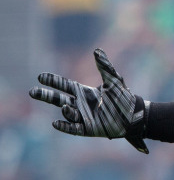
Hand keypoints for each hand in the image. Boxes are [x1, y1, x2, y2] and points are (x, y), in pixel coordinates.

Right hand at [29, 49, 148, 153]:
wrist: (135, 116)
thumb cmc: (124, 98)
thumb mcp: (114, 81)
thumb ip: (105, 67)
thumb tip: (97, 50)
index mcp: (84, 92)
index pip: (64, 85)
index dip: (53, 81)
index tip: (40, 77)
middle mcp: (81, 104)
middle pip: (58, 99)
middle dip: (46, 95)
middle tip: (32, 92)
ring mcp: (83, 117)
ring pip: (67, 113)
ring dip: (65, 110)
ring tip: (65, 106)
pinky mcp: (88, 129)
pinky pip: (72, 129)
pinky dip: (64, 126)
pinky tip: (55, 123)